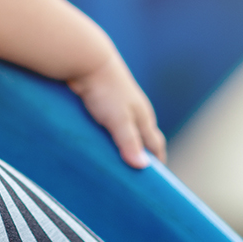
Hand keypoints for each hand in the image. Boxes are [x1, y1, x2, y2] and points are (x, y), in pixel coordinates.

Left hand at [68, 53, 165, 168]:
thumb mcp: (119, 119)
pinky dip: (105, 134)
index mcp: (143, 117)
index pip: (155, 145)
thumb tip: (143, 168)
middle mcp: (132, 111)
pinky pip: (105, 122)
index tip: (155, 183)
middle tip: (134, 177)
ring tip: (113, 163)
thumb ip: (130, 142)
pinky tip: (96, 141)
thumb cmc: (105, 89)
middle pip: (141, 138)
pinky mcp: (99, 100)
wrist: (86, 59)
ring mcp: (116, 104)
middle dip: (140, 155)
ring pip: (122, 129)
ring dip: (120, 145)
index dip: (156, 163)